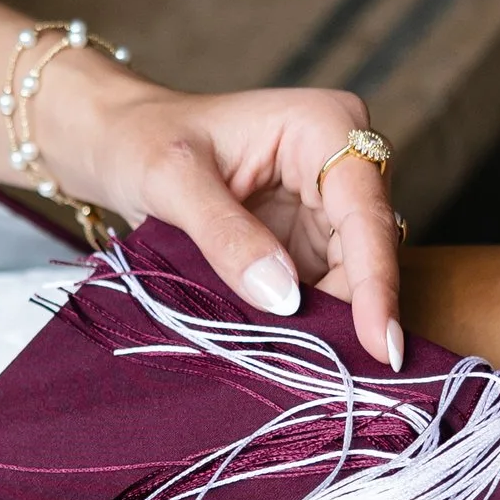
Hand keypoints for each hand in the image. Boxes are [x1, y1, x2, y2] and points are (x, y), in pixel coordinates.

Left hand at [47, 66, 407, 366]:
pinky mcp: (309, 238)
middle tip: (331, 374)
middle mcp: (342, 162)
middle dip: (353, 312)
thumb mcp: (173, 180)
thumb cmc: (143, 140)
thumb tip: (282, 297)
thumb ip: (225, 235)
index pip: (365, 213)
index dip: (375, 283)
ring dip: (328, 321)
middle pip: (369, 250)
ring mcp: (328, 204)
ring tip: (299, 366)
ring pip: (352, 276)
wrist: (119, 143)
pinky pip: (323, 287)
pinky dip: (307, 319)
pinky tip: (287, 349)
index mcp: (325, 125)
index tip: (380, 347)